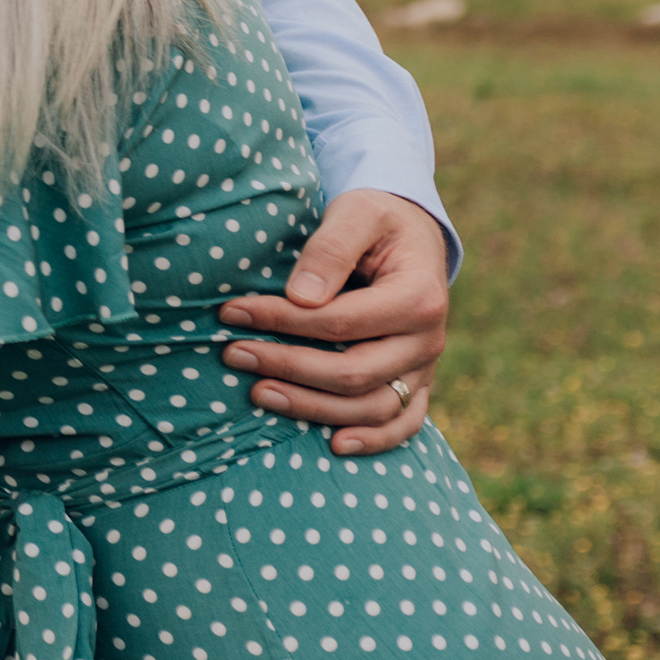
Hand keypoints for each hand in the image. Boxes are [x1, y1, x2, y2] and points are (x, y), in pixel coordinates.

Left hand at [218, 188, 451, 456]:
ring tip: (258, 394)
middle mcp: (428, 340)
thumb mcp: (357, 213)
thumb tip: (301, 296)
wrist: (410, 236)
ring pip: (372, 407)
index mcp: (419, 297)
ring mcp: (424, 367)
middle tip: (233, 354)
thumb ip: (330, 249)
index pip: (341, 321)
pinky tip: (333, 446)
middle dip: (287, 366)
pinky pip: (404, 424)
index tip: (231, 312)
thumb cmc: (376, 221)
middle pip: (353, 371)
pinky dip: (375, 441)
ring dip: (312, 407)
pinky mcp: (418, 383)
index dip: (283, 321)